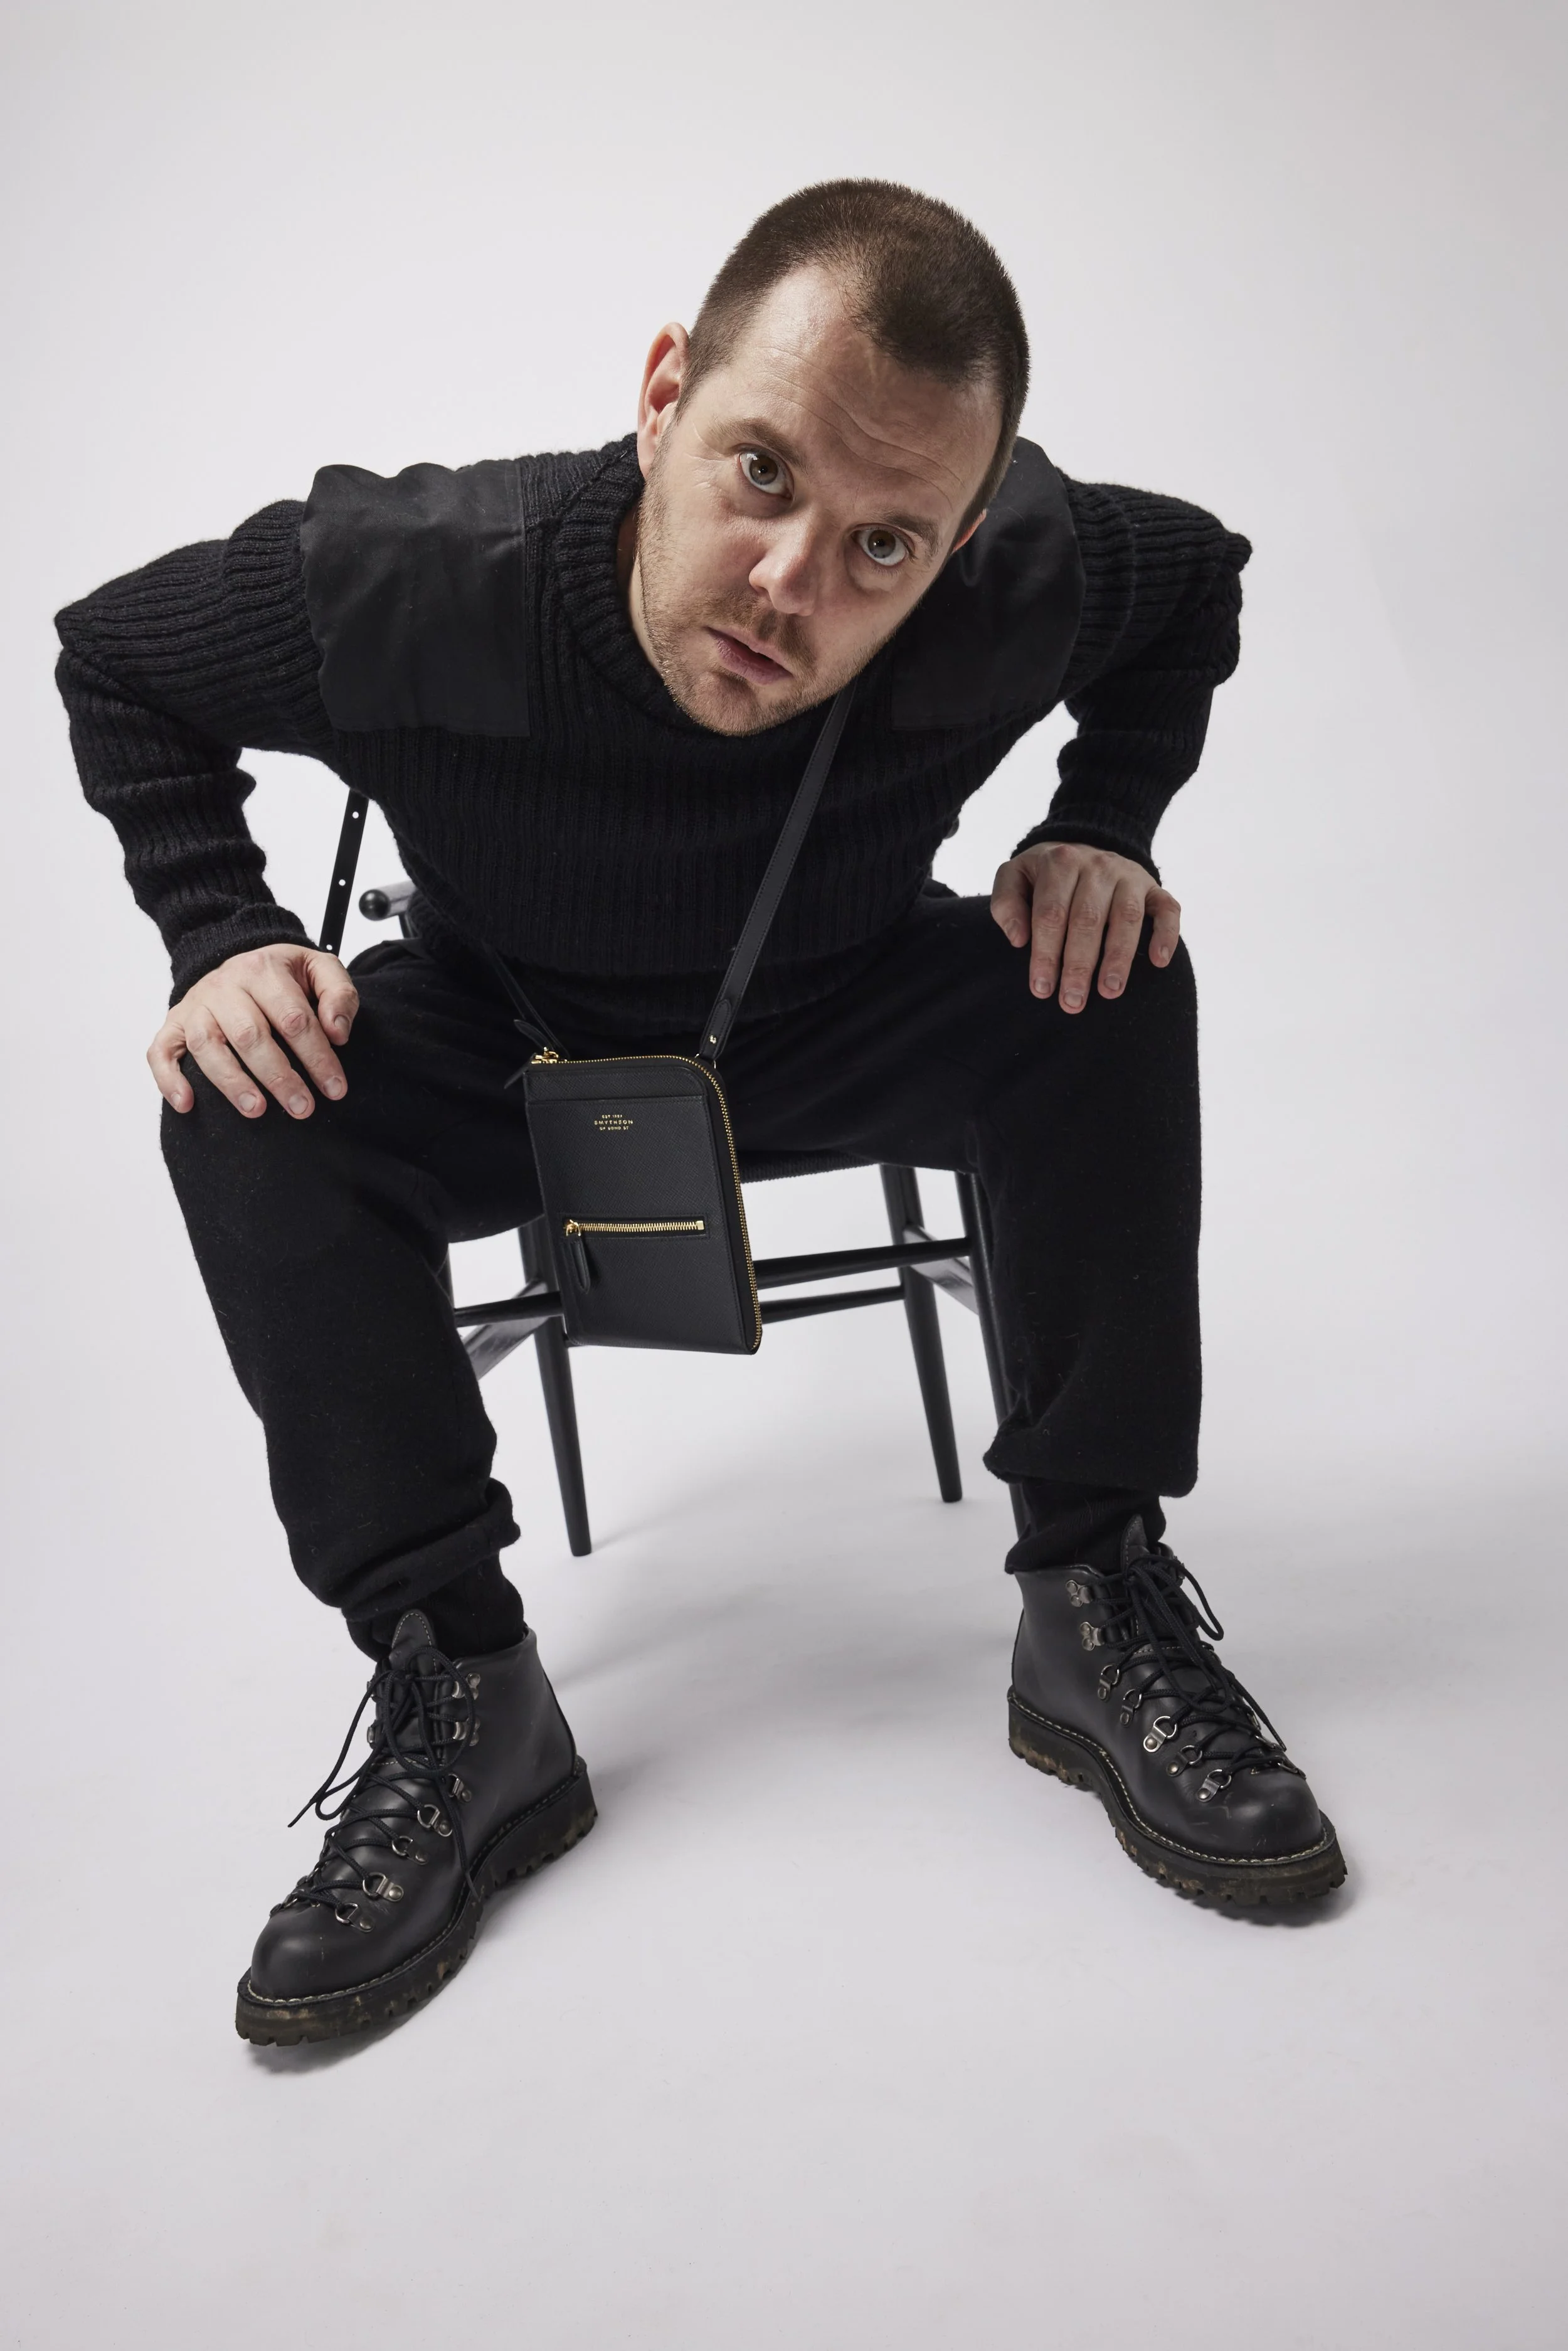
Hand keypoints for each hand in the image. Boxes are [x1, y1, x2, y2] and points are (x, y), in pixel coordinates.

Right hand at [150, 943, 359, 1117]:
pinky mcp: (174, 1024)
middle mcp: (224, 986)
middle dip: (279, 1077)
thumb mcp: (320, 969)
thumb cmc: (285, 975)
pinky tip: (187, 1105)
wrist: (242, 958)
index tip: (335, 1089)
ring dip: (230, 1082)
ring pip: (206, 1046)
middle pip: (249, 1035)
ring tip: (256, 1110)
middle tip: (302, 1109)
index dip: (317, 1056)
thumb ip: (339, 995)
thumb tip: (338, 1034)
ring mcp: (195, 1006)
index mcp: (263, 970)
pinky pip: (161, 1051)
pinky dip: (169, 1079)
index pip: (294, 1018)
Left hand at [990, 842, 1180, 1012]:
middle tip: (1072, 1002)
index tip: (1042, 989)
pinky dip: (1166, 935)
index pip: (1051, 914)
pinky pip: (1167, 909)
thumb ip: (1006, 904)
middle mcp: (1098, 866)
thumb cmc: (1043, 876)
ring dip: (1119, 957)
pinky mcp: (1154, 887)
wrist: (1082, 847)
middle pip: (1088, 919)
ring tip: (1110, 991)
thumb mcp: (1014, 877)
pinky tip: (1159, 962)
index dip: (1046, 953)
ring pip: (1127, 917)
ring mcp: (1129, 875)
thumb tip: (1019, 939)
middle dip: (1079, 965)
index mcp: (1060, 863)